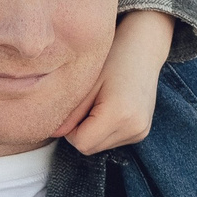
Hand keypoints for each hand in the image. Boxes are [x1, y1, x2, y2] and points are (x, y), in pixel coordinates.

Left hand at [58, 10, 170, 153]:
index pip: (81, 143)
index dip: (70, 130)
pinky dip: (104, 129)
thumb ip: (69, 113)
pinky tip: (110, 107)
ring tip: (100, 102)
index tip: (74, 108)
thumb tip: (53, 133)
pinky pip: (111, 140)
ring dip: (92, 131)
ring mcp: (140, 131)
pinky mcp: (142, 132)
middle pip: (90, 148)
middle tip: (86, 104)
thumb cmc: (112, 58)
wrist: (143, 48)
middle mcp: (134, 127)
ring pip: (99, 146)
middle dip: (80, 132)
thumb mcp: (85, 83)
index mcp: (119, 114)